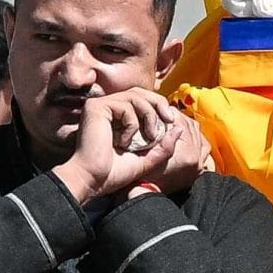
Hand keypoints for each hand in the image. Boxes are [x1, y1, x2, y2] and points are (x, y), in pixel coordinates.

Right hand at [52, 89, 177, 201]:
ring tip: (149, 138)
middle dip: (159, 104)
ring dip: (149, 116)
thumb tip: (179, 127)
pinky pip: (125, 106)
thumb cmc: (115, 172)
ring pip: (135, 96)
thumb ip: (164, 145)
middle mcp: (108, 108)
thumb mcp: (148, 158)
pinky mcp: (95, 108)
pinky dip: (132, 124)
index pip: (142, 99)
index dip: (159, 107)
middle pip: (140, 92)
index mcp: (118, 116)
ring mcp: (100, 106)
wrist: (93, 180)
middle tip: (169, 120)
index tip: (170, 123)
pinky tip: (124, 142)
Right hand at [152, 106, 210, 197]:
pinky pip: (204, 148)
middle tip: (171, 115)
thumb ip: (162, 133)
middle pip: (193, 128)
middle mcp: (197, 159)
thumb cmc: (142, 172)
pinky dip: (198, 140)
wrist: (146, 192)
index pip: (182, 124)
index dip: (172, 114)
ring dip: (190, 128)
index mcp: (186, 154)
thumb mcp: (149, 150)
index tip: (165, 110)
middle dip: (181, 119)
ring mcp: (200, 164)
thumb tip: (170, 113)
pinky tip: (190, 137)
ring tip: (179, 124)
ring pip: (200, 137)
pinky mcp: (198, 169)